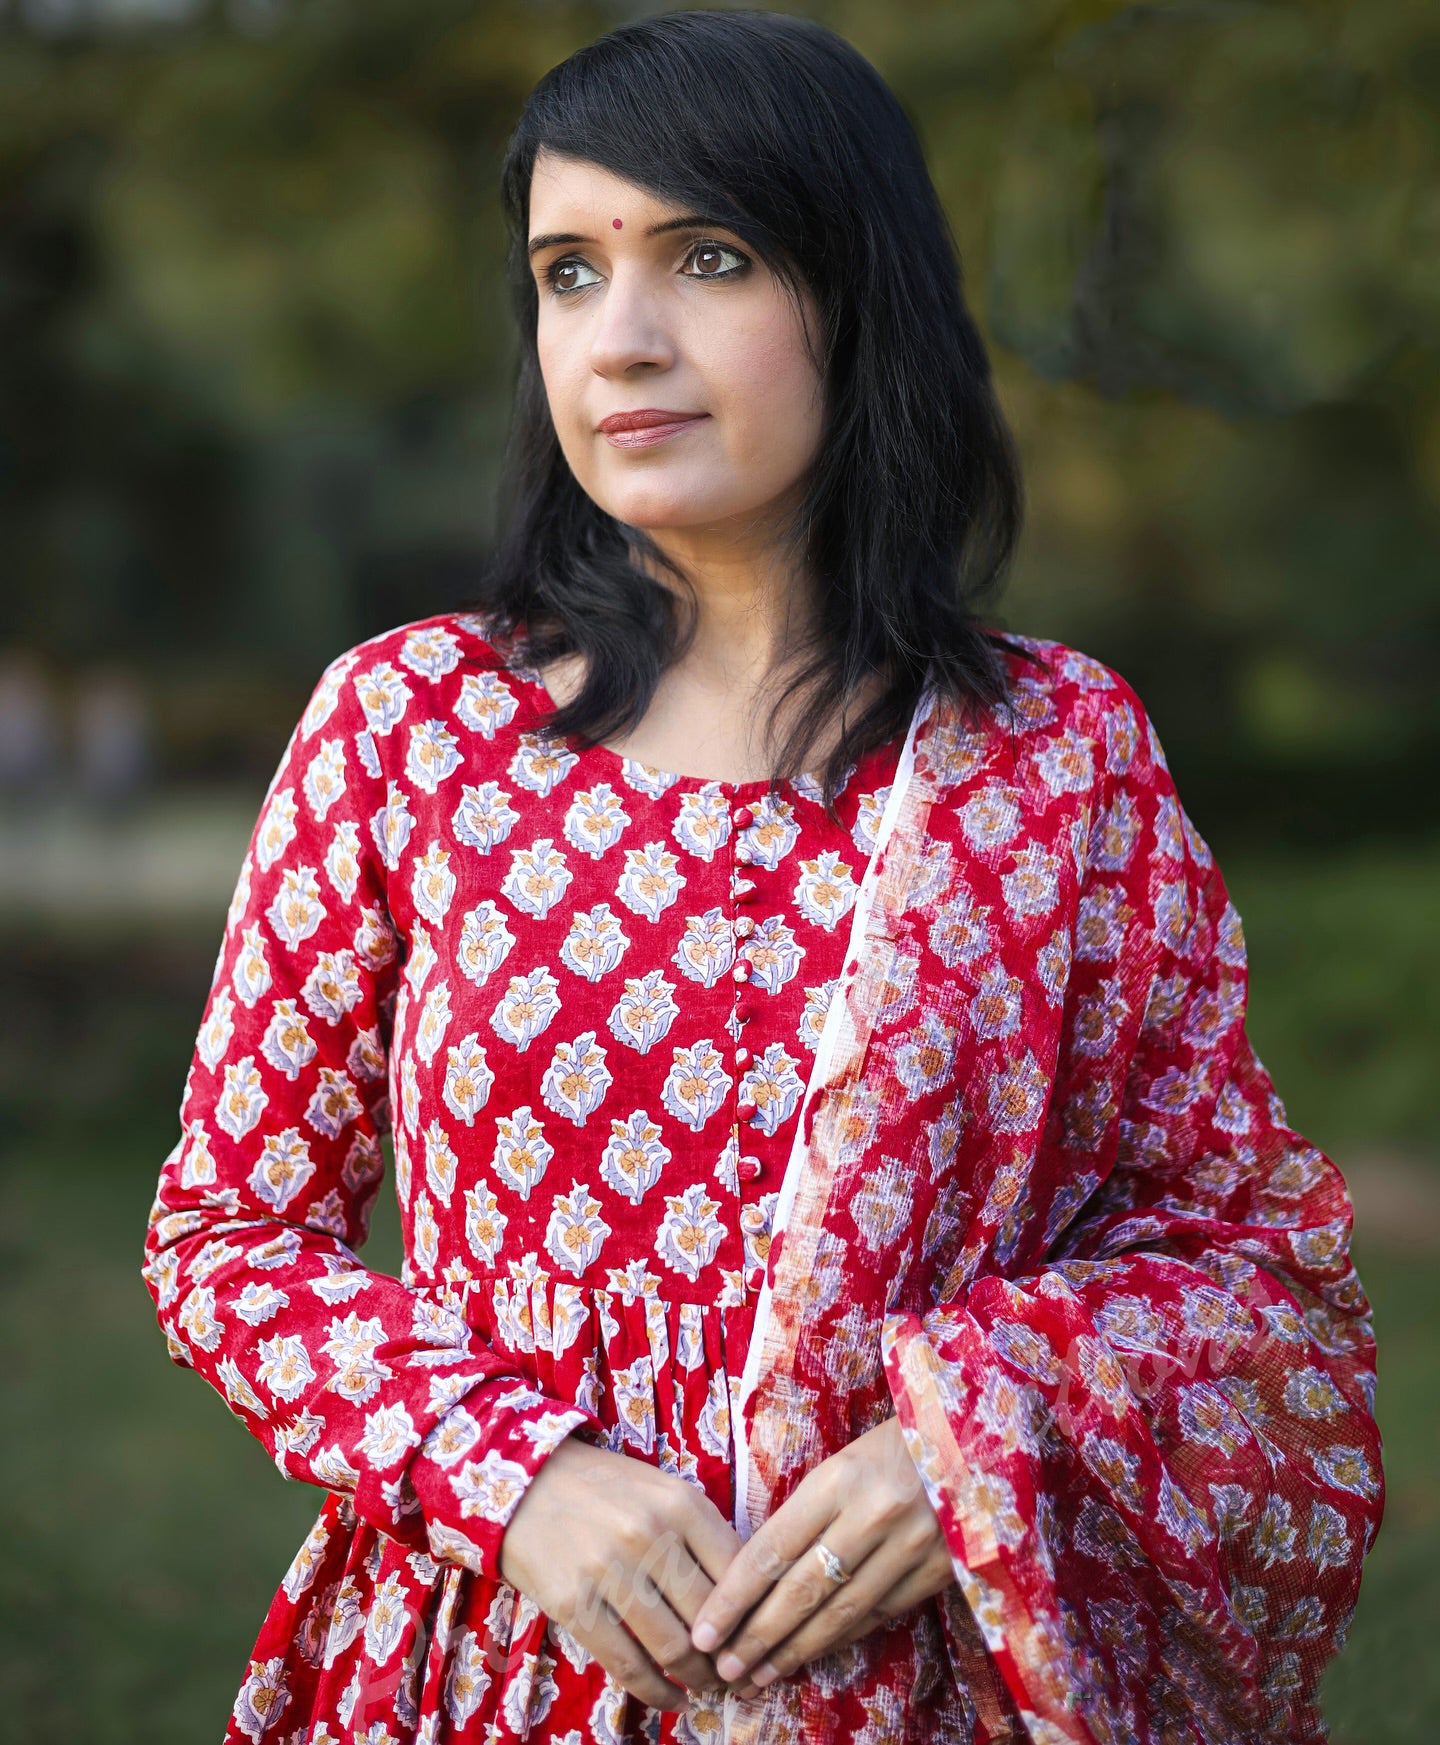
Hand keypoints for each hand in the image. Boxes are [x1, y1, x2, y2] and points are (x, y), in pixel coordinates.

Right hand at [499, 1433, 743, 1710]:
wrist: (527, 1483)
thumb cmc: (606, 1489)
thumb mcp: (662, 1491)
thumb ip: (701, 1534)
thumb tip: (744, 1597)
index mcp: (681, 1502)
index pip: (738, 1571)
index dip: (754, 1614)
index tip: (758, 1637)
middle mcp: (650, 1534)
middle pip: (711, 1616)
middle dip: (730, 1655)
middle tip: (737, 1672)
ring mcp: (610, 1571)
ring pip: (674, 1648)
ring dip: (698, 1679)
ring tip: (707, 1687)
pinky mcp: (575, 1604)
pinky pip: (628, 1665)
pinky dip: (657, 1693)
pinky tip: (672, 1699)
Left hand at [688, 1416, 952, 1694]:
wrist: (970, 1441)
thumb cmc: (891, 1446)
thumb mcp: (840, 1464)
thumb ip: (803, 1514)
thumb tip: (758, 1574)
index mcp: (838, 1480)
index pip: (772, 1550)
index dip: (734, 1597)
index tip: (704, 1631)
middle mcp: (873, 1516)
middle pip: (802, 1591)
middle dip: (757, 1636)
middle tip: (724, 1669)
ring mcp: (910, 1548)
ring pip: (840, 1614)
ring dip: (795, 1651)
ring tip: (760, 1674)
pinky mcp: (938, 1572)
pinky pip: (877, 1615)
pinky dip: (841, 1639)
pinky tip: (813, 1654)